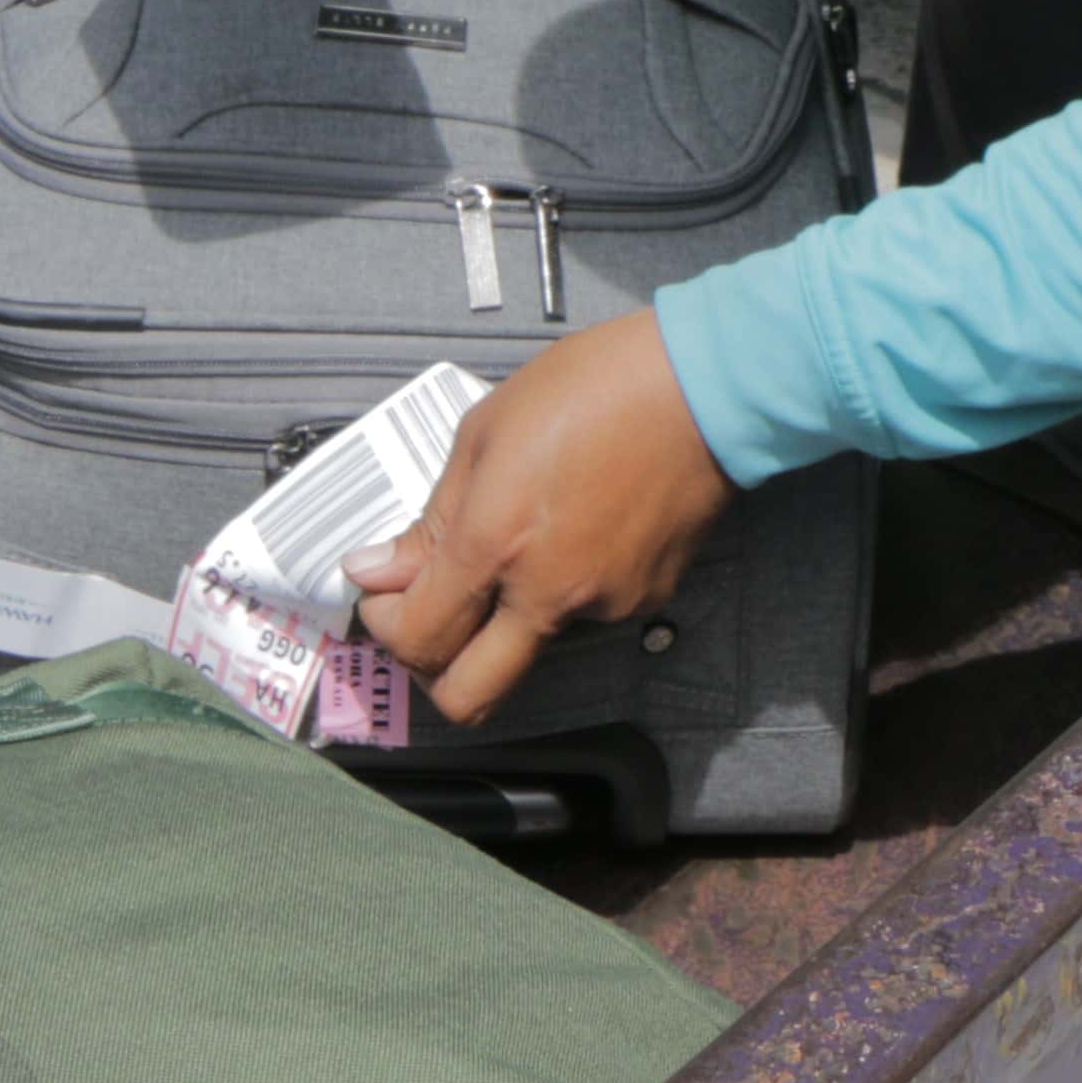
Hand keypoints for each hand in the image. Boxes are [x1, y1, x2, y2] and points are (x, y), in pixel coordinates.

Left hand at [348, 315, 734, 724]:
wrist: (704, 387)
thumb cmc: (595, 386)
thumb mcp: (486, 431)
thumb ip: (431, 518)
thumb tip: (377, 569)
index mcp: (495, 541)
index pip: (417, 638)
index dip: (385, 625)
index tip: (385, 595)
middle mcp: (546, 591)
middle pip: (467, 696)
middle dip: (432, 673)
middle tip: (430, 618)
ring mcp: (601, 604)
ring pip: (527, 646)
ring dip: (506, 615)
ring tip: (528, 534)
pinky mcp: (643, 600)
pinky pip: (583, 615)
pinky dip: (564, 588)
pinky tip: (579, 528)